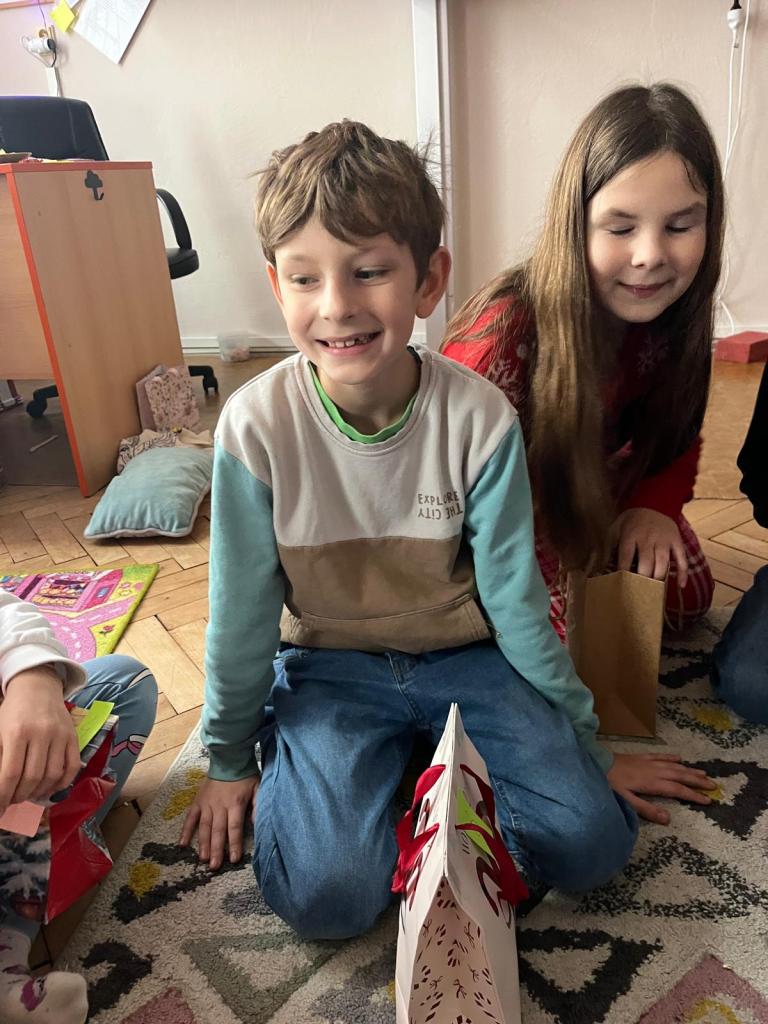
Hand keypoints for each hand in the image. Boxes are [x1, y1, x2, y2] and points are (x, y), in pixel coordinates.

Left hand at [0, 667, 79, 813]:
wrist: (37, 686)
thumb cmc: (12, 711)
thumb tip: (0, 785)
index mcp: (16, 732)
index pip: (10, 774)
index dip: (3, 796)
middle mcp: (41, 733)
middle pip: (31, 778)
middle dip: (19, 796)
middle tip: (12, 800)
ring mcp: (60, 735)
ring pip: (52, 776)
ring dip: (38, 792)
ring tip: (28, 794)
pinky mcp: (73, 736)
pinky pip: (72, 767)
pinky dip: (62, 783)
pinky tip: (50, 788)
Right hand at [180, 775, 258, 869]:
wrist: (228, 758)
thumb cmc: (245, 775)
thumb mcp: (258, 787)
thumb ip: (258, 805)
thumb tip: (258, 824)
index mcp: (235, 804)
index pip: (234, 828)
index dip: (234, 844)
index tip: (234, 859)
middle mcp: (219, 806)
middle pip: (218, 831)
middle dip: (216, 850)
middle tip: (214, 867)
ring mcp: (206, 804)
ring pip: (204, 827)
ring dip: (203, 844)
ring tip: (203, 859)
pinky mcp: (198, 801)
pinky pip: (190, 817)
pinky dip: (186, 830)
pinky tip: (182, 844)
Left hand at [608, 752, 716, 823]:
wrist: (596, 763)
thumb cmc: (609, 784)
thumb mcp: (626, 801)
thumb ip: (647, 810)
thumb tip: (668, 819)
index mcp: (652, 783)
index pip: (678, 790)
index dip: (693, 795)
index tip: (709, 800)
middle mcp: (654, 771)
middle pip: (680, 776)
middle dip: (697, 781)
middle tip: (714, 786)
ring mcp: (648, 762)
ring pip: (674, 765)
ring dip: (689, 770)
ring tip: (704, 773)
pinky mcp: (640, 757)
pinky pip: (660, 756)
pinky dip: (671, 757)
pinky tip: (679, 758)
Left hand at [612, 508, 687, 588]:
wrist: (653, 502)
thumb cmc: (631, 520)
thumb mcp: (616, 527)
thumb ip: (609, 544)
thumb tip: (599, 564)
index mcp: (630, 535)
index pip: (626, 556)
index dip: (624, 571)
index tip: (622, 585)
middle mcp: (648, 538)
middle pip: (646, 563)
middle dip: (643, 580)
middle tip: (640, 592)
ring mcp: (664, 540)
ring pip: (663, 563)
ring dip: (659, 579)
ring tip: (654, 591)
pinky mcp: (676, 541)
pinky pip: (681, 558)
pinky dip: (682, 572)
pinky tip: (680, 585)